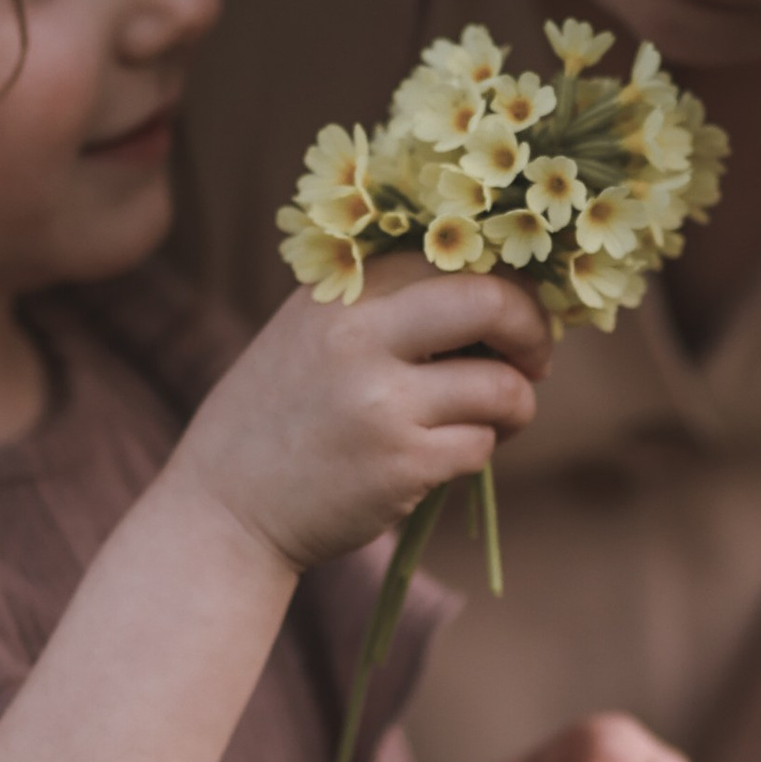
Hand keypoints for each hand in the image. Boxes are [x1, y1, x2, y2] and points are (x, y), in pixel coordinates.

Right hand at [176, 264, 551, 574]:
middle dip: (534, 331)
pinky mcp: (400, 463)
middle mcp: (360, 335)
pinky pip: (481, 445)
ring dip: (514, 407)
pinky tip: (442, 457)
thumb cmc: (285, 415)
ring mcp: (381, 401)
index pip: (456, 254)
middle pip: (493, 301)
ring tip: (490, 421)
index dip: (505, 284)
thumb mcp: (316, 330)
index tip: (514, 315)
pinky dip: (477, 452)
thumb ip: (392, 303)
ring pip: (502, 386)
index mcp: (344, 289)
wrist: (224, 507)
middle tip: (536, 360)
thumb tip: (508, 292)